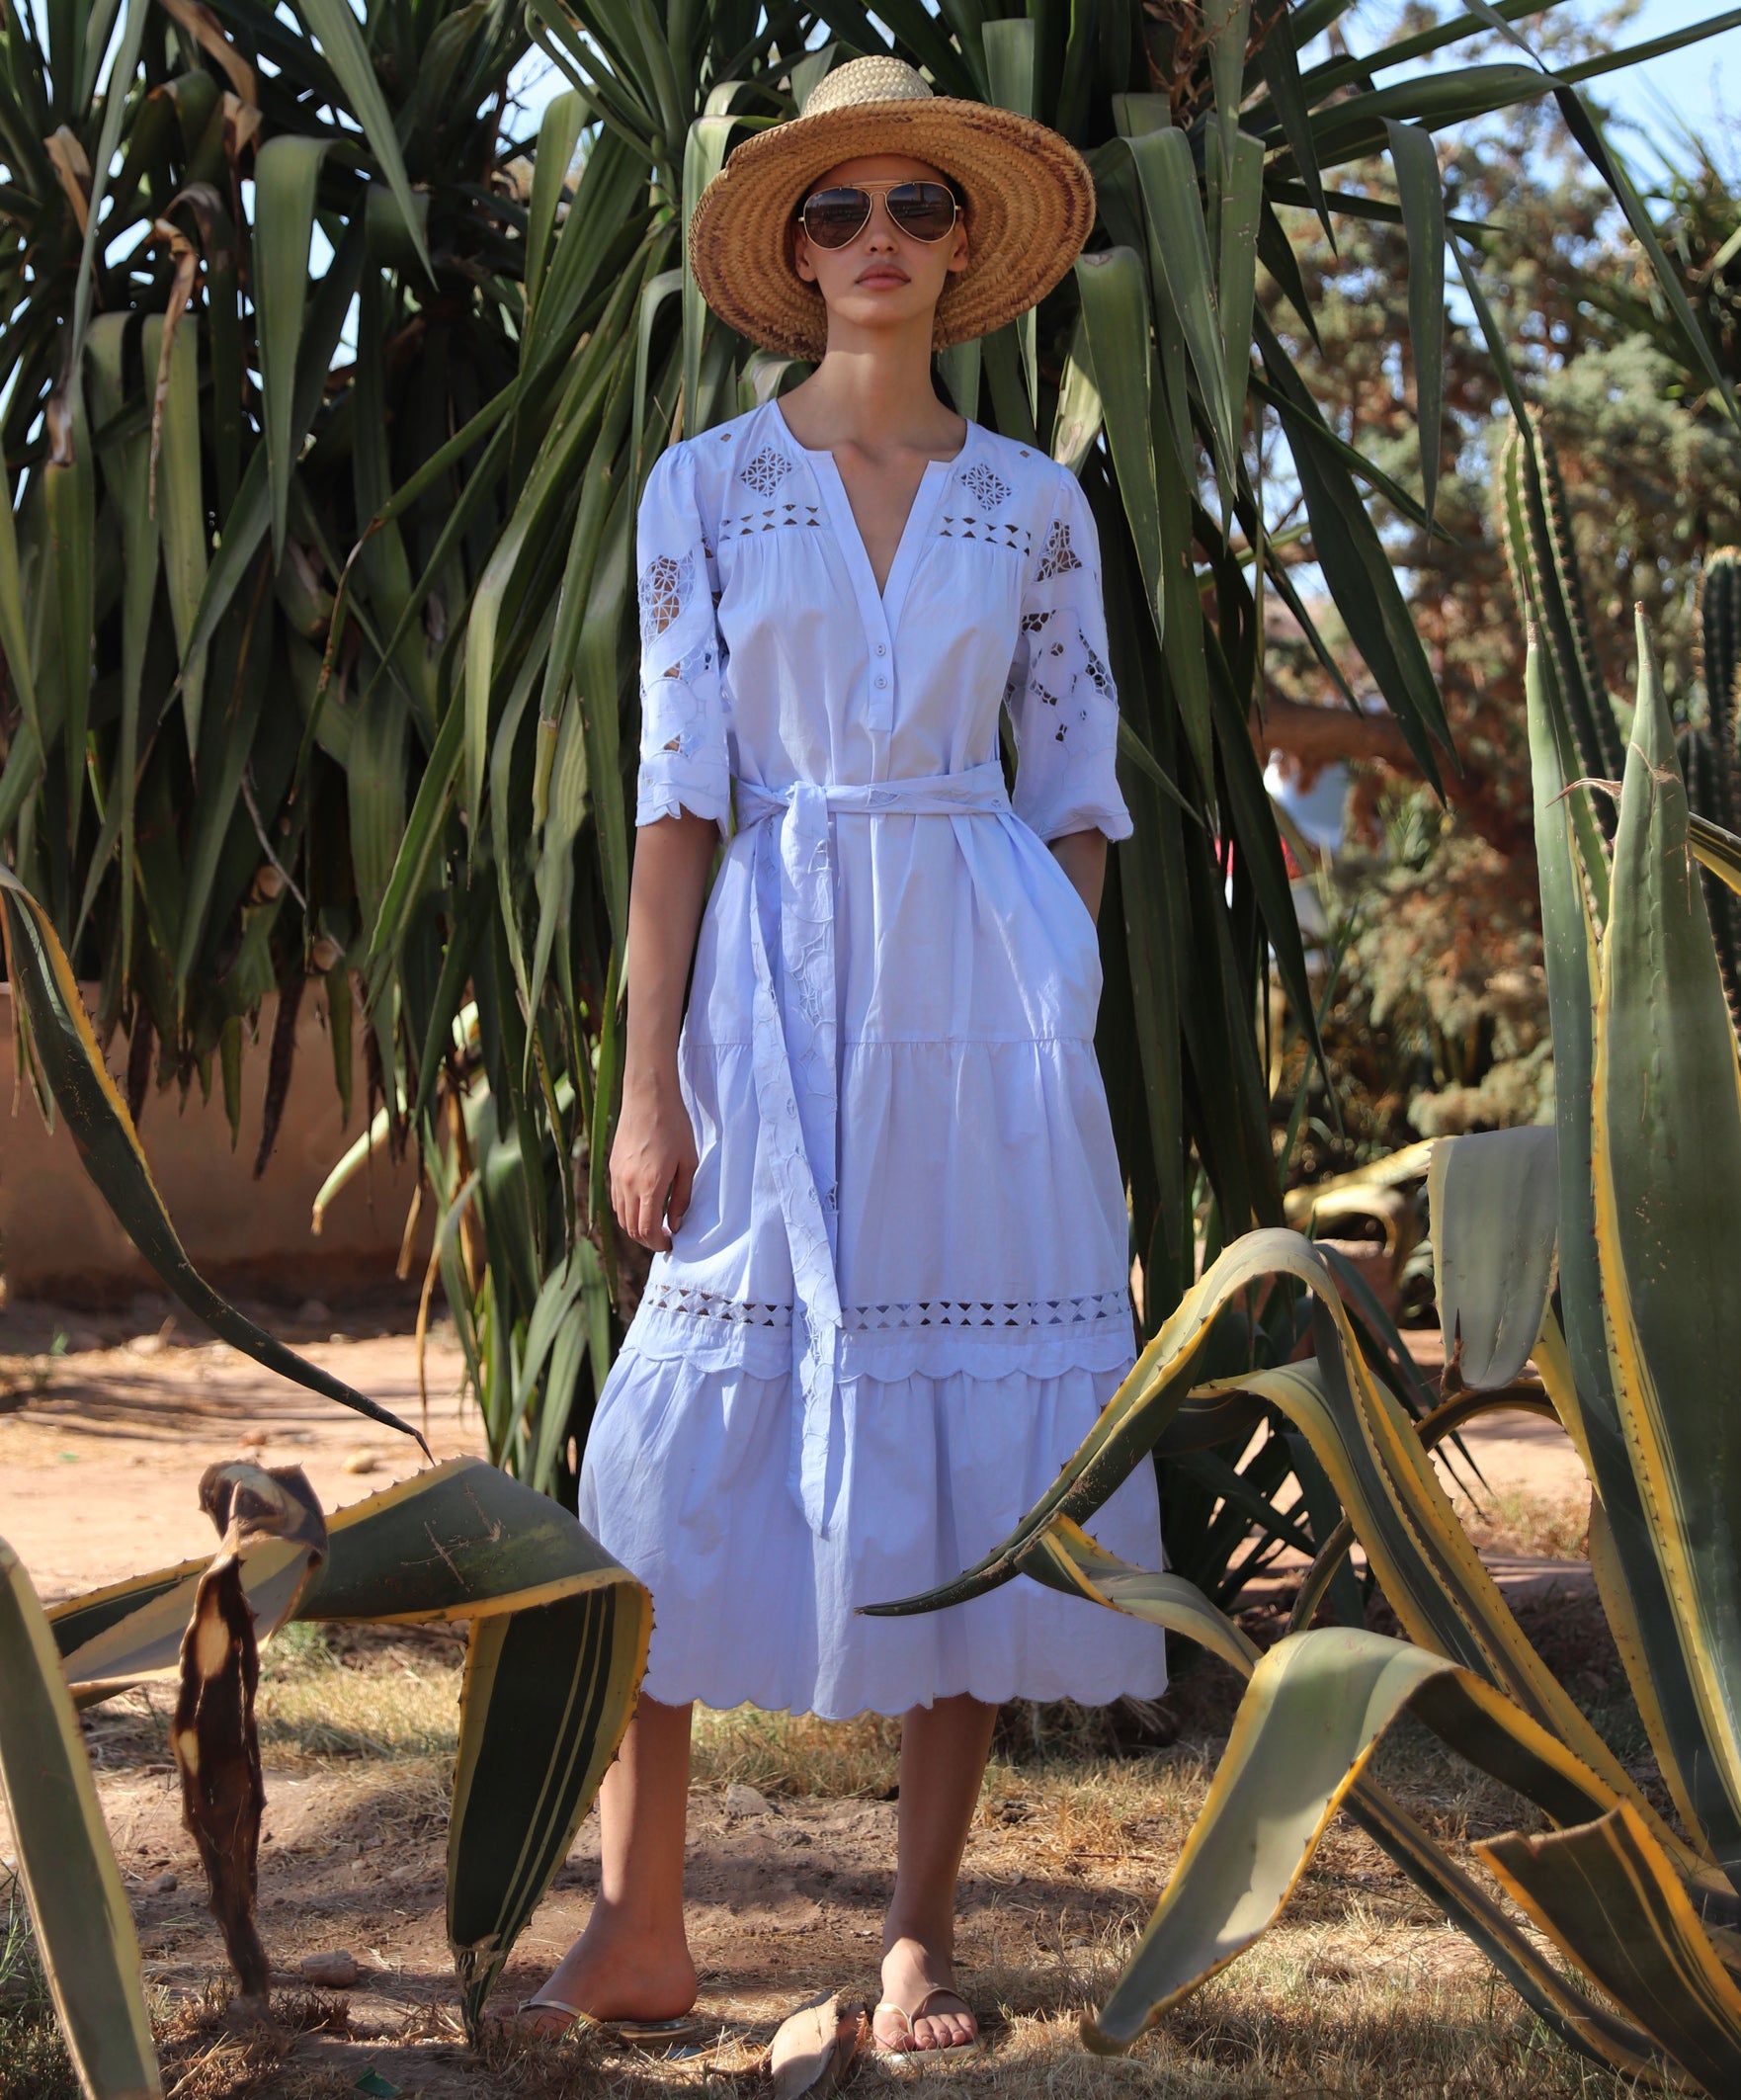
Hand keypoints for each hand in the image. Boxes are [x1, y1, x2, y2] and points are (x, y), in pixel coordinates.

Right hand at [610, 1074, 698, 1250]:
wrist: (648, 1097)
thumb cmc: (674, 1126)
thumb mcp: (688, 1163)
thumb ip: (681, 1197)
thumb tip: (675, 1224)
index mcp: (650, 1185)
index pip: (647, 1230)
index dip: (658, 1244)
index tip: (671, 1244)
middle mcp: (628, 1184)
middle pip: (631, 1228)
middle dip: (647, 1240)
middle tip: (664, 1238)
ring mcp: (616, 1176)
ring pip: (620, 1216)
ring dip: (635, 1227)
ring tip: (654, 1224)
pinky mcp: (612, 1167)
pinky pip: (615, 1200)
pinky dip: (627, 1211)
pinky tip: (642, 1205)